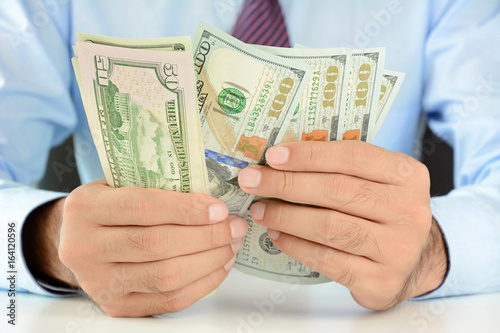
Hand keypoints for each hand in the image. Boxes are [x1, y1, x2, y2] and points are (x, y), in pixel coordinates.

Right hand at [29, 179, 247, 316]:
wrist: (77, 241)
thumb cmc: (108, 207)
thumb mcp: (119, 185)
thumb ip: (155, 187)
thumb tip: (212, 199)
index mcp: (85, 208)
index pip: (142, 208)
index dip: (185, 209)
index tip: (219, 209)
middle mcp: (84, 248)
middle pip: (157, 245)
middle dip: (206, 236)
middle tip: (234, 226)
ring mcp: (98, 283)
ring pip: (166, 276)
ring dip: (209, 261)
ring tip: (231, 245)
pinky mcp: (116, 306)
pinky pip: (168, 301)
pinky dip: (201, 285)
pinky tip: (218, 267)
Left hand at [238, 140, 447, 309]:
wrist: (415, 261)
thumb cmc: (382, 212)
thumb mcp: (377, 181)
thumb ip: (341, 168)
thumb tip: (281, 160)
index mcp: (407, 175)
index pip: (353, 156)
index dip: (309, 155)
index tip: (272, 155)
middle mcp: (408, 210)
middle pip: (338, 190)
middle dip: (287, 184)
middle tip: (252, 181)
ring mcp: (398, 248)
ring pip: (330, 226)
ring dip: (286, 216)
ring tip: (260, 210)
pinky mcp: (381, 280)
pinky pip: (327, 260)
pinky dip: (295, 245)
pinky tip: (277, 235)